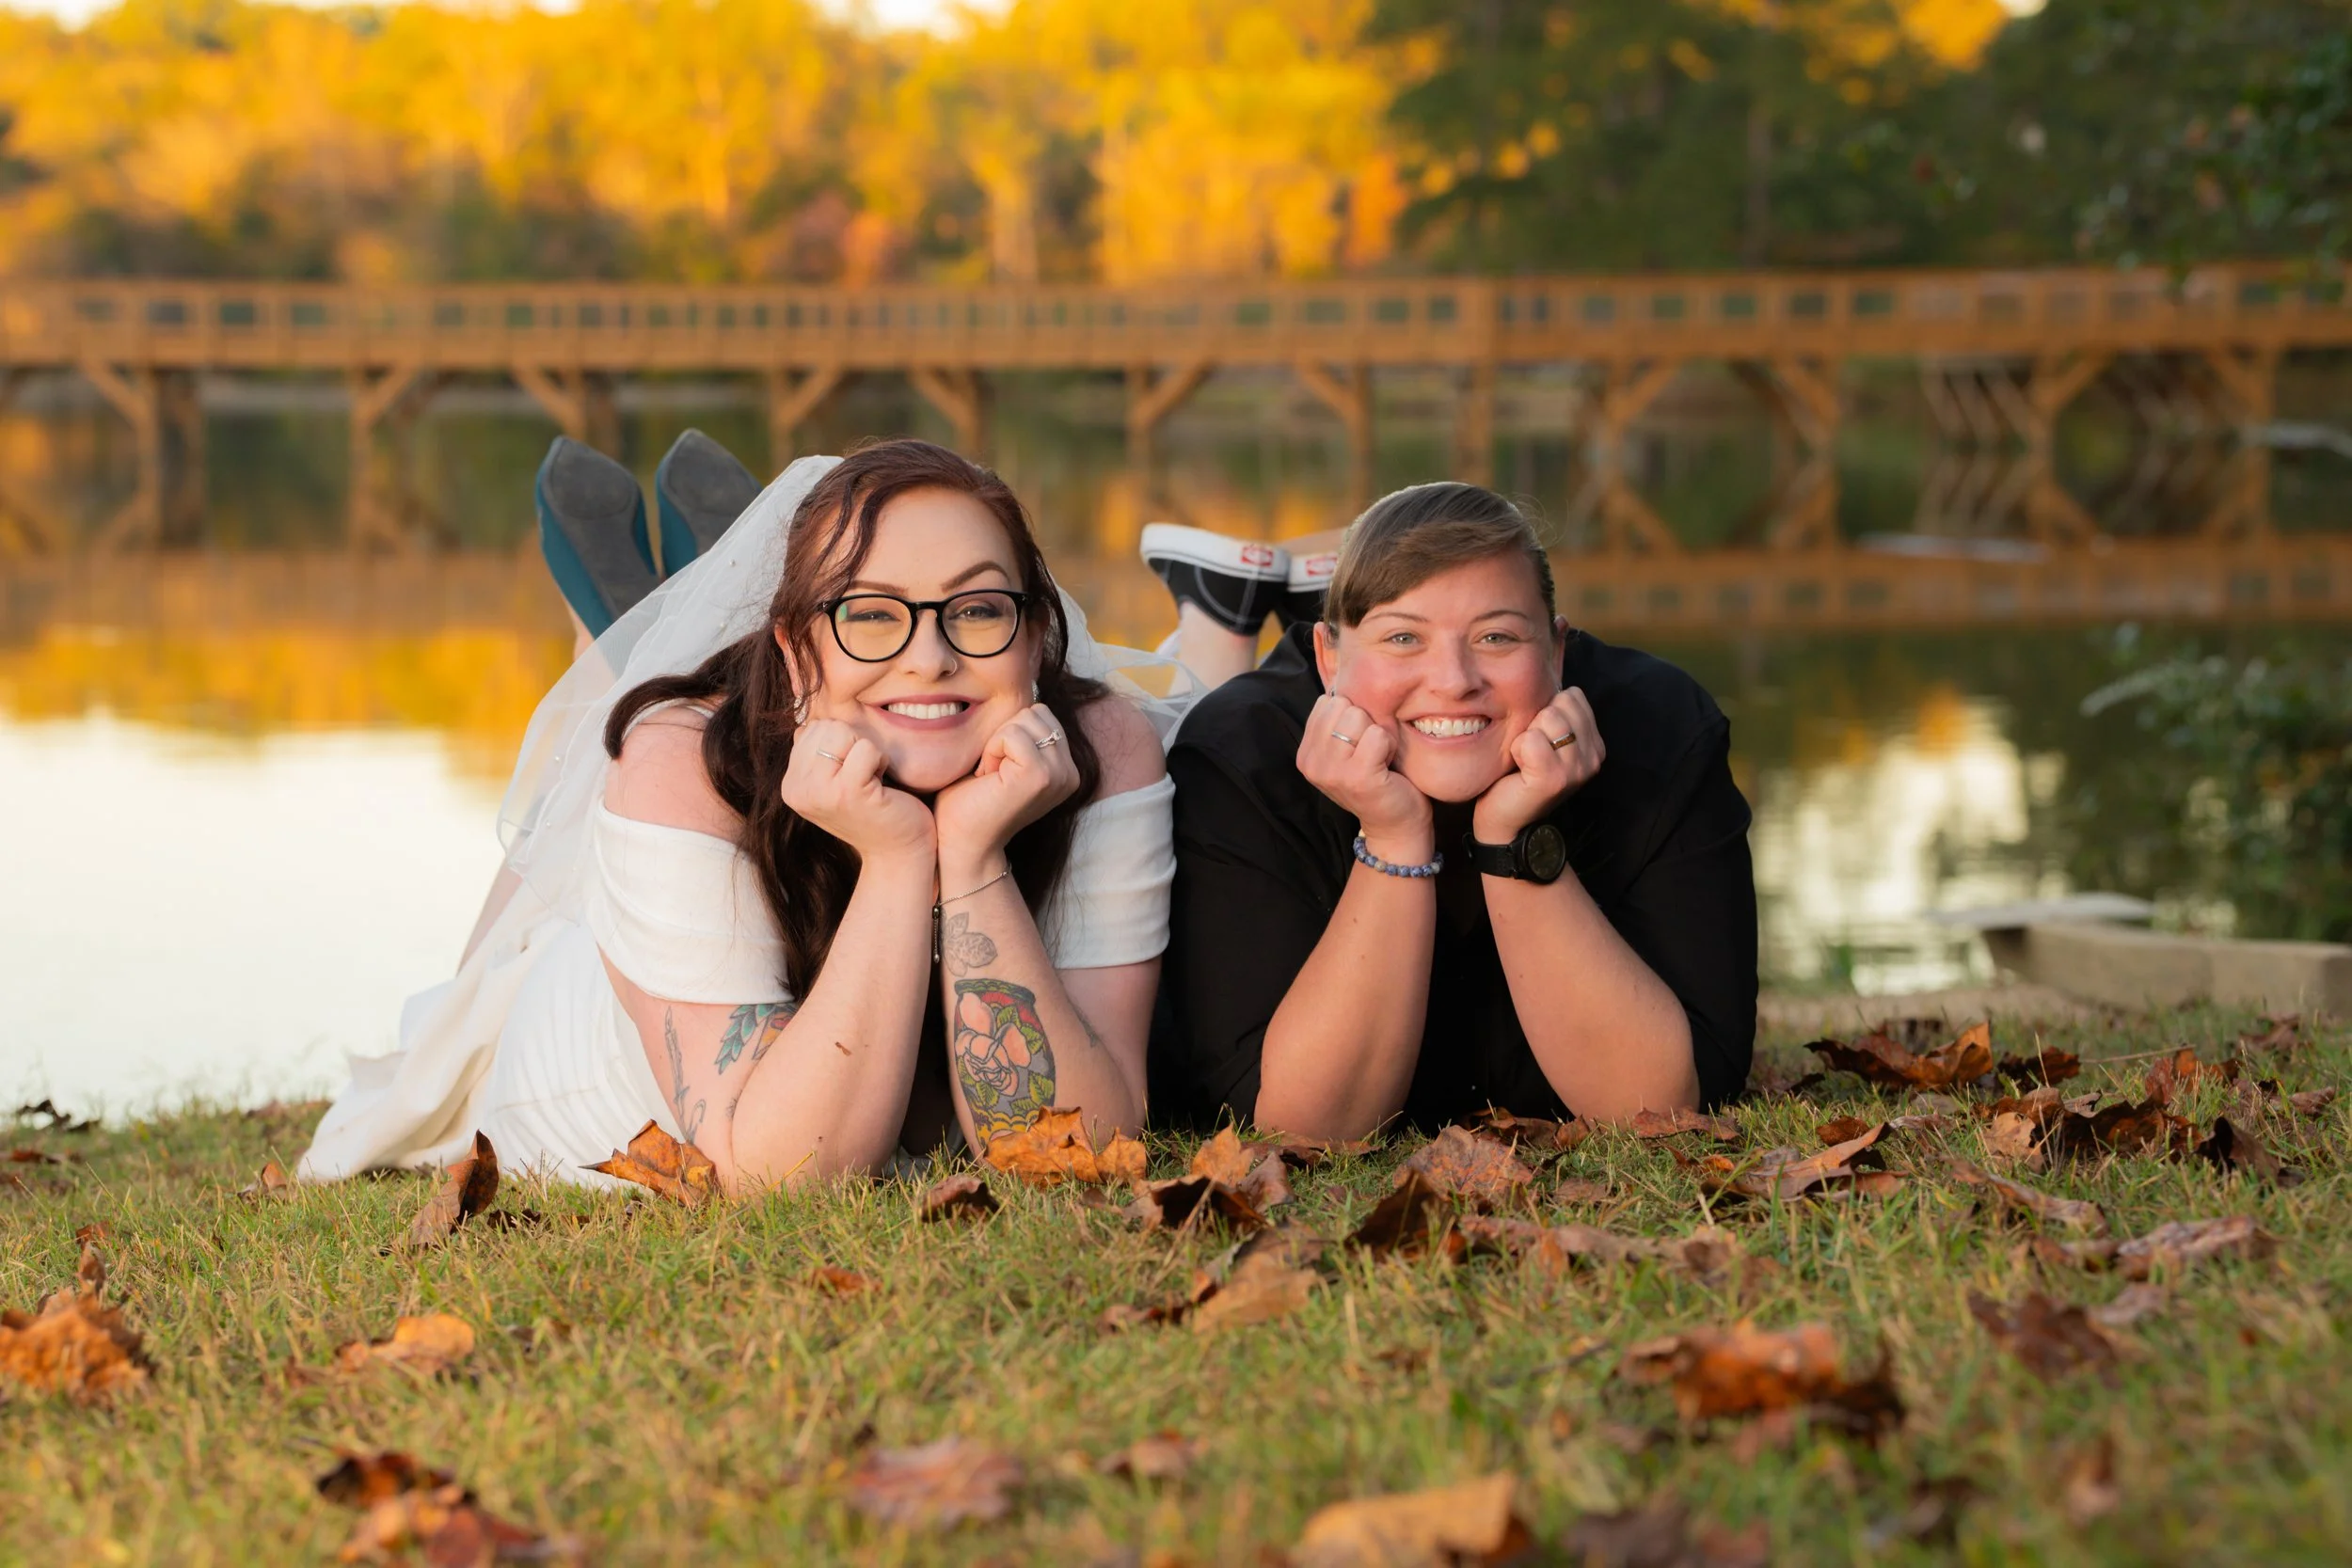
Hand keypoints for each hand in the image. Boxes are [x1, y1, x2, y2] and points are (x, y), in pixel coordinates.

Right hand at [782, 719, 934, 865]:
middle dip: (854, 744)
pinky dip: (881, 762)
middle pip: (826, 726)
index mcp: (791, 784)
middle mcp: (797, 789)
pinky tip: (882, 787)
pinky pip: (866, 748)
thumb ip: (818, 749)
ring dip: (868, 752)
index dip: (842, 743)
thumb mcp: (835, 779)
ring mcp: (820, 792)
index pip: (811, 728)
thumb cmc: (874, 809)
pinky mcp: (848, 793)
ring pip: (843, 732)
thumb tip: (804, 709)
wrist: (898, 853)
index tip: (850, 776)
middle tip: (864, 778)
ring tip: (871, 782)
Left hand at [932, 703, 1081, 881]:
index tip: (999, 770)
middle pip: (1034, 711)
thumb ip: (1020, 732)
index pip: (1040, 713)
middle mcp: (1070, 772)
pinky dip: (991, 752)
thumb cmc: (971, 802)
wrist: (963, 844)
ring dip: (996, 744)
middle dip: (1004, 736)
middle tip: (993, 774)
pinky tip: (989, 779)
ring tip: (992, 777)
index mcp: (1066, 768)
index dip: (1009, 734)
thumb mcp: (1004, 758)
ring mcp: (1059, 774)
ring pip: (1023, 719)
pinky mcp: (1040, 776)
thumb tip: (1024, 685)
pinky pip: (1010, 734)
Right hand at [1297, 692, 1431, 861]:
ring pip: (1358, 717)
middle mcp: (1312, 764)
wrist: (1395, 824)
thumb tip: (1337, 672)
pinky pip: (1377, 734)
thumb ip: (1336, 720)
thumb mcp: (1346, 749)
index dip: (1351, 717)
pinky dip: (1388, 745)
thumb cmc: (1377, 780)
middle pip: (1342, 706)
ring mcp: (1332, 771)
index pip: (1326, 703)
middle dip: (1364, 723)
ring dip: (1378, 735)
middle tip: (1370, 753)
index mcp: (1306, 754)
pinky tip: (1387, 765)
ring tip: (1378, 759)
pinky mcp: (1358, 777)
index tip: (1357, 746)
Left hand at [1473, 687, 1603, 843]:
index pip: (1573, 695)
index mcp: (1595, 744)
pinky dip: (1516, 750)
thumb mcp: (1544, 736)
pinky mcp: (1554, 779)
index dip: (1547, 711)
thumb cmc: (1519, 774)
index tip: (1540, 740)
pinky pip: (1530, 740)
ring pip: (1546, 719)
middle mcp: (1594, 756)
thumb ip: (1555, 709)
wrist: (1506, 821)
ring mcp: (1577, 769)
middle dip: (1535, 722)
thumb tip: (1551, 664)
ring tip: (1525, 761)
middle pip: (1559, 704)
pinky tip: (1518, 770)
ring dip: (1524, 737)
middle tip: (1530, 753)